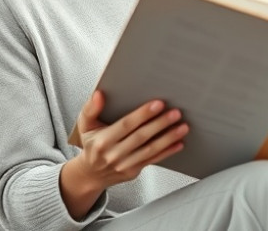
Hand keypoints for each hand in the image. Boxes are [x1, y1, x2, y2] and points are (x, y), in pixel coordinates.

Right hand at [69, 91, 188, 190]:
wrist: (91, 174)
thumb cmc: (91, 144)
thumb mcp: (85, 125)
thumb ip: (90, 108)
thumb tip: (99, 94)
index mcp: (103, 140)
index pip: (126, 125)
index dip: (142, 114)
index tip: (158, 104)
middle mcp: (114, 154)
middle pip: (141, 137)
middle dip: (160, 124)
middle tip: (175, 112)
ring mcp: (125, 165)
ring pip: (150, 150)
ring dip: (168, 138)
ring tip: (182, 126)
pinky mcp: (133, 171)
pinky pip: (153, 160)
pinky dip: (168, 152)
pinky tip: (179, 143)